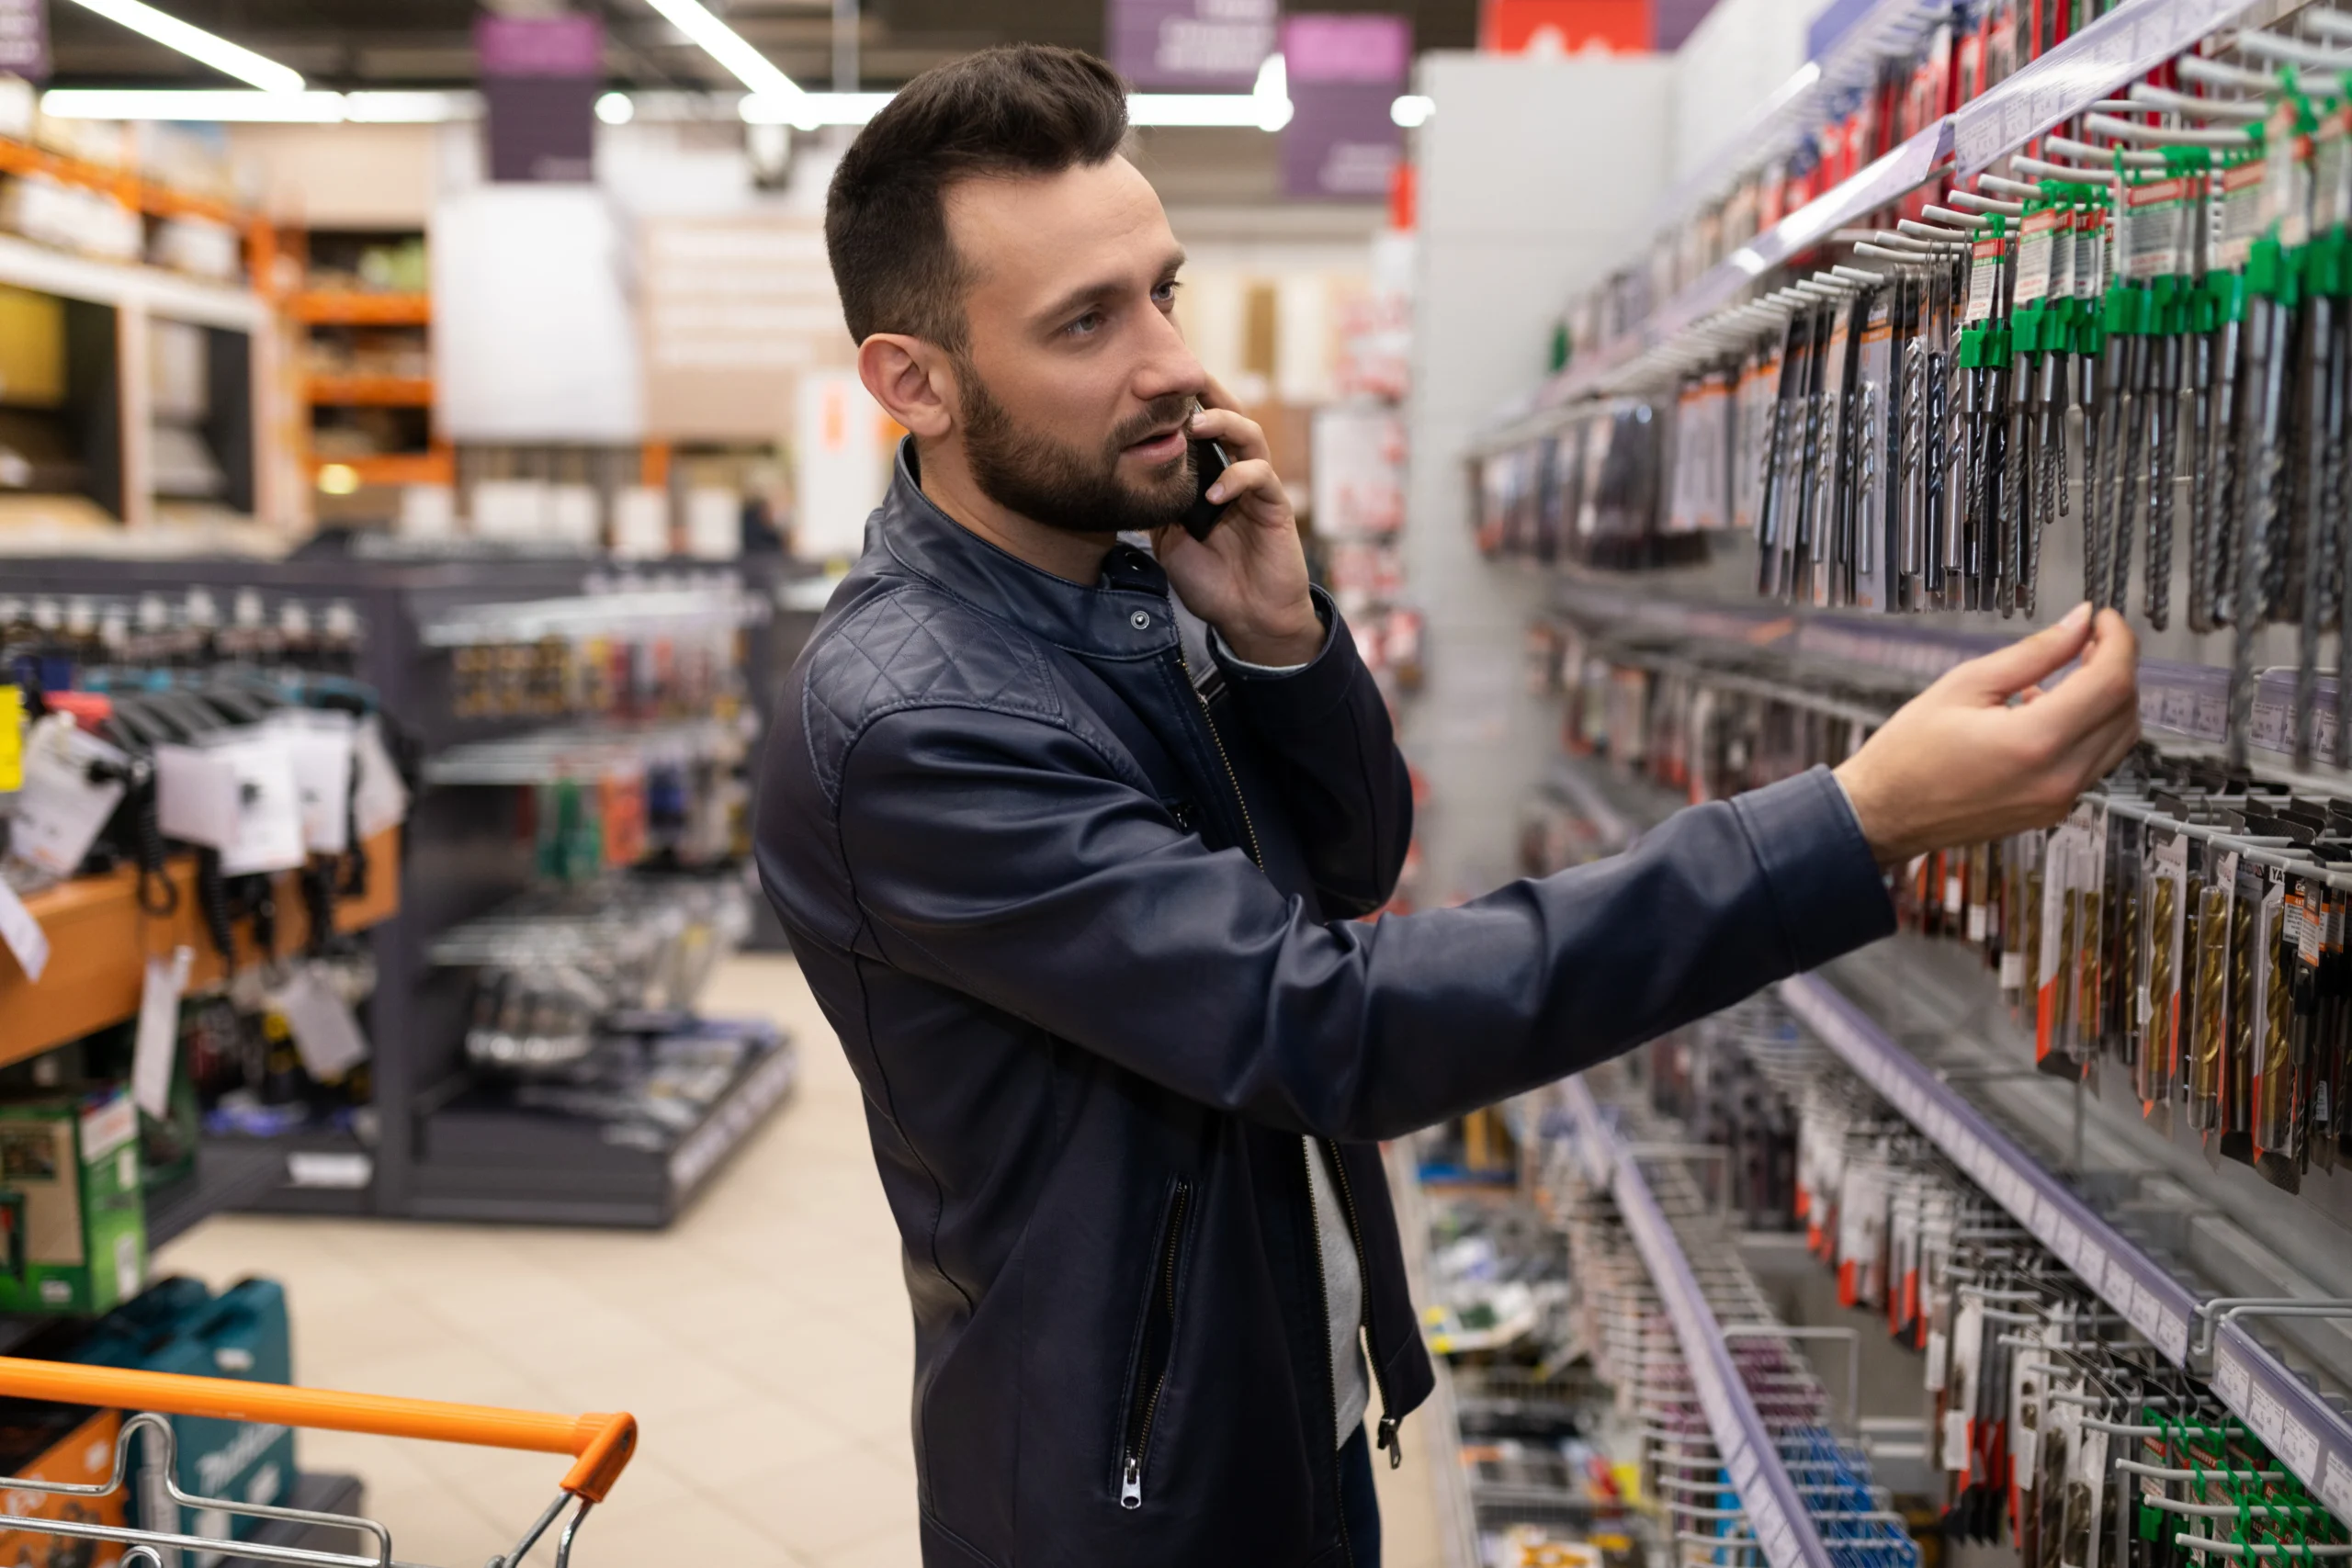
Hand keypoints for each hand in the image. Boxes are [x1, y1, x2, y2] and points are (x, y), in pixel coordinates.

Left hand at [1150, 379, 1320, 666]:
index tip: (1149, 383)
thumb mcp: (1167, 540)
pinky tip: (1214, 494)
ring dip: (1224, 423)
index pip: (1197, 426)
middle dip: (1206, 391)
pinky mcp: (1276, 507)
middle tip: (1180, 374)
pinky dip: (1238, 479)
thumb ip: (1155, 506)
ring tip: (1197, 423)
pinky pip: (1261, 478)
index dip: (1179, 403)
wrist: (1246, 617)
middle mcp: (1233, 471)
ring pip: (1249, 435)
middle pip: (1227, 415)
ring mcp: (1257, 487)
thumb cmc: (1209, 579)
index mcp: (1207, 474)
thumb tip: (1122, 478)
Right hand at [1834, 603, 2140, 865]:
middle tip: (2086, 640)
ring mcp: (2059, 800)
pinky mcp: (2054, 810)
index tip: (2101, 620)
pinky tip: (2047, 711)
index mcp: (2034, 743)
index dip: (2117, 641)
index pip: (2112, 682)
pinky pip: (2095, 761)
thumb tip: (2079, 623)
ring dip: (2107, 698)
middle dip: (2116, 666)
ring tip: (2065, 675)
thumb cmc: (1908, 755)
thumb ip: (2033, 653)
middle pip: (2125, 710)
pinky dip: (2088, 728)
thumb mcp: (1964, 685)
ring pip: (2119, 737)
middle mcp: (2057, 778)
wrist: (1883, 816)